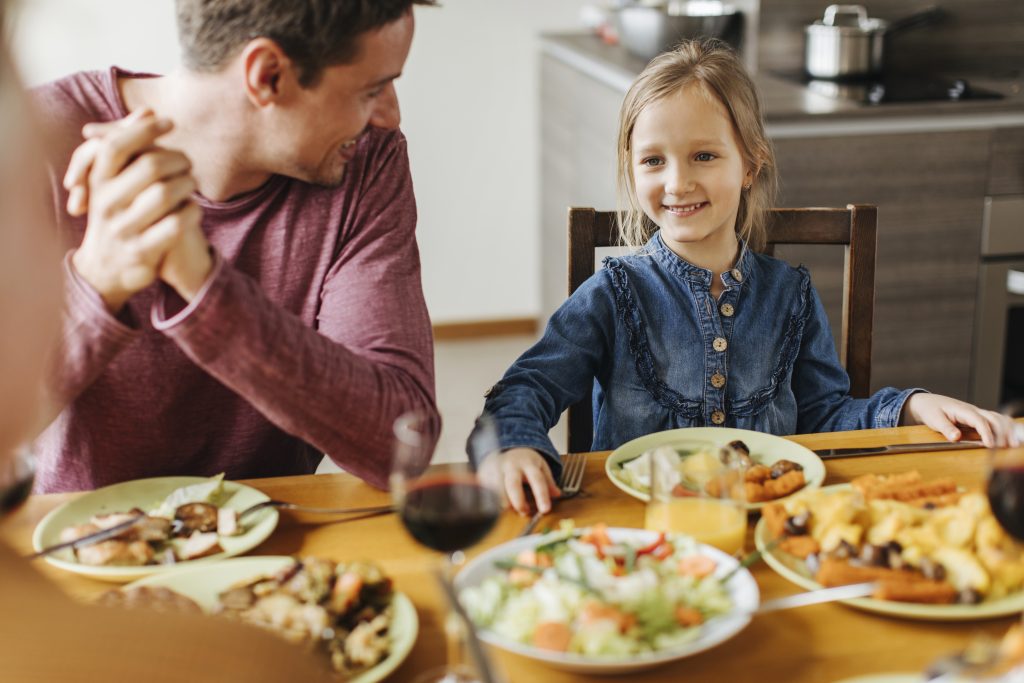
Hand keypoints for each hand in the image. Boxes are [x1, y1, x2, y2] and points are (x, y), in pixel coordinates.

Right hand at [68, 110, 201, 311]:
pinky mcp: (142, 251)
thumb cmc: (117, 212)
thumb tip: (148, 109)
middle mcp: (105, 203)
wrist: (106, 269)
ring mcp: (123, 229)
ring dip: (188, 183)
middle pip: (150, 166)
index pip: (116, 145)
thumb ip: (129, 144)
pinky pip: (176, 224)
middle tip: (187, 162)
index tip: (169, 121)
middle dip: (177, 159)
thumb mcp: (113, 180)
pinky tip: (194, 208)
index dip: (144, 129)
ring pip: (166, 194)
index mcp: (96, 181)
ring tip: (192, 183)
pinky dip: (192, 211)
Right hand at [478, 447, 560, 515]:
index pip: (537, 480)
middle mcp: (511, 466)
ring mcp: (495, 470)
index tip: (545, 510)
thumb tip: (557, 495)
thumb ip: (549, 482)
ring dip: (503, 502)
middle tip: (524, 512)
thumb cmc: (525, 461)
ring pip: (496, 489)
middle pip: (513, 484)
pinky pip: (485, 490)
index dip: (541, 495)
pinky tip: (495, 505)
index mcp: (528, 463)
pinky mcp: (484, 475)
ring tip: (510, 509)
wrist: (506, 448)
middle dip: (518, 501)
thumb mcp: (541, 466)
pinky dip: (490, 500)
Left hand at [901, 393, 1020, 446]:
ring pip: (998, 419)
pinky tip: (1011, 437)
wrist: (927, 402)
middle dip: (1003, 432)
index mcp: (963, 410)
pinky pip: (995, 421)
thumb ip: (946, 428)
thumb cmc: (931, 409)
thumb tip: (956, 437)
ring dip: (1007, 430)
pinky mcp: (979, 418)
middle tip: (1008, 446)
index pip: (979, 420)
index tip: (991, 445)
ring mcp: (978, 414)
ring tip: (1014, 444)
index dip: (987, 433)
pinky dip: (1005, 428)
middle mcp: (974, 410)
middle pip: (994, 418)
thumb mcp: (934, 419)